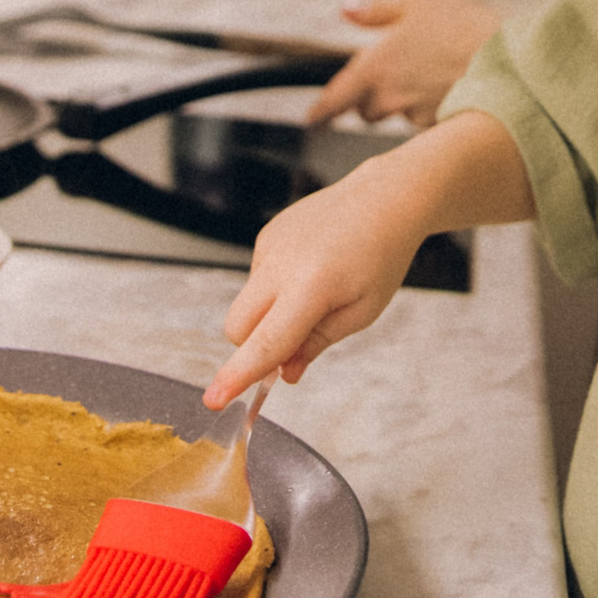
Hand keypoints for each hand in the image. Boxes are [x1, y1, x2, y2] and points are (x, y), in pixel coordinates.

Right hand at [205, 164, 424, 406]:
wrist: (384, 199)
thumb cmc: (381, 256)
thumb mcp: (362, 312)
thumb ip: (316, 344)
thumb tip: (283, 373)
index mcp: (312, 287)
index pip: (266, 342)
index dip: (238, 375)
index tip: (214, 399)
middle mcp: (281, 264)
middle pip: (237, 327)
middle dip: (253, 347)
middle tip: (295, 344)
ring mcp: (269, 246)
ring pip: (246, 303)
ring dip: (268, 315)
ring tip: (316, 293)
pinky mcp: (266, 235)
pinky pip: (257, 277)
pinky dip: (275, 288)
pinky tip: (311, 269)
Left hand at [303, 0, 502, 126]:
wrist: (514, 58)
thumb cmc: (465, 22)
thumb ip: (377, 9)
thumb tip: (346, 10)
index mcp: (376, 66)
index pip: (336, 98)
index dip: (320, 111)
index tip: (312, 119)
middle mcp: (391, 98)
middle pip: (369, 111)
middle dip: (377, 98)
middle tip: (403, 73)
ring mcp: (417, 117)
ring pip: (402, 116)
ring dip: (410, 102)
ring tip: (441, 73)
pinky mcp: (442, 128)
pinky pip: (430, 124)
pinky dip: (436, 110)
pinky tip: (458, 88)